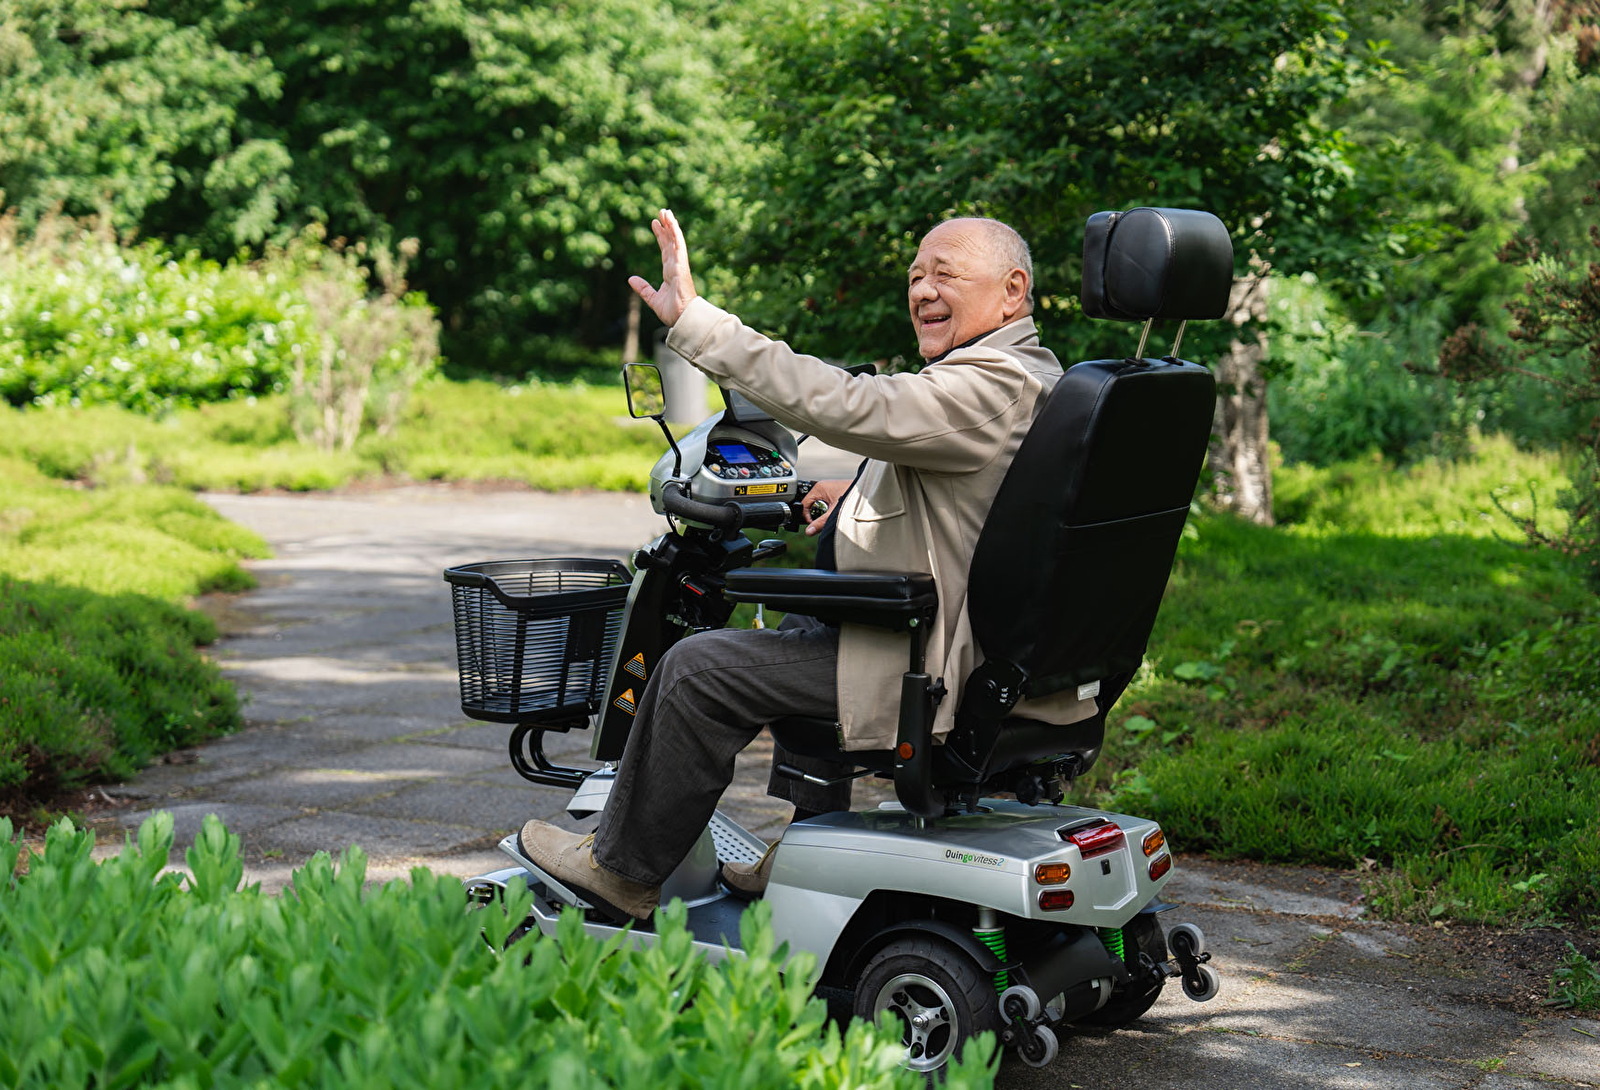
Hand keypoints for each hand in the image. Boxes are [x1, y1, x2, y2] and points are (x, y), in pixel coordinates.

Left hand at [627, 208, 697, 326]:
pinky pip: (679, 244)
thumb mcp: (652, 299)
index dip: (660, 237)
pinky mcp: (682, 264)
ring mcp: (680, 264)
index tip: (655, 225)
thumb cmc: (672, 312)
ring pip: (675, 240)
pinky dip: (675, 232)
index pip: (665, 250)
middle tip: (661, 213)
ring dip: (671, 225)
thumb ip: (643, 289)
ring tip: (665, 211)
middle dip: (666, 227)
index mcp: (670, 273)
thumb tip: (630, 279)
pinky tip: (671, 221)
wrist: (683, 318)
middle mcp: (675, 266)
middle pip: (670, 242)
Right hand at [802, 479, 852, 535]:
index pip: (804, 504)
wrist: (868, 494)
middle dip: (815, 515)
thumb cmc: (853, 497)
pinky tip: (834, 515)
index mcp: (819, 488)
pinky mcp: (834, 494)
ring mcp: (828, 490)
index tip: (813, 525)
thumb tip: (809, 531)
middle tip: (822, 523)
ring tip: (830, 518)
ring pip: (818, 505)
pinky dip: (828, 511)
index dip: (806, 516)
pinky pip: (825, 504)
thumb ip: (820, 523)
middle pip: (810, 505)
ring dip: (822, 514)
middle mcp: (822, 487)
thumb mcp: (834, 513)